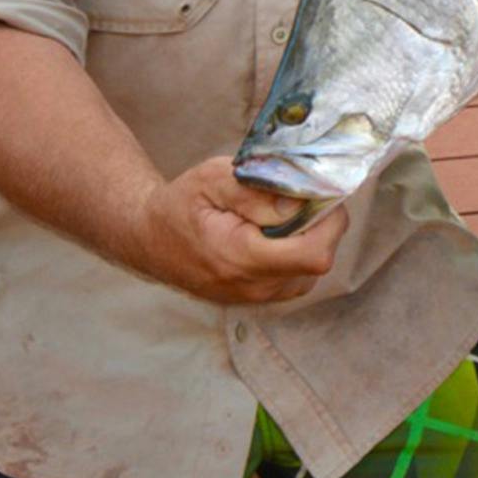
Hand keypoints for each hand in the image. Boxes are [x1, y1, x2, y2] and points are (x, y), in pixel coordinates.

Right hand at [130, 157, 348, 303]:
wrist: (148, 238)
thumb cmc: (181, 204)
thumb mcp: (213, 180)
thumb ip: (257, 191)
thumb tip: (299, 204)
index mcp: (240, 257)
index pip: (314, 253)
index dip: (329, 221)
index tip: (318, 193)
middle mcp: (252, 287)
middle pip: (318, 260)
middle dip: (321, 224)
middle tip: (298, 198)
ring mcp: (256, 298)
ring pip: (312, 269)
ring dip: (309, 238)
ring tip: (279, 215)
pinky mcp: (258, 298)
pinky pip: (297, 276)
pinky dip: (297, 251)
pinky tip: (275, 232)